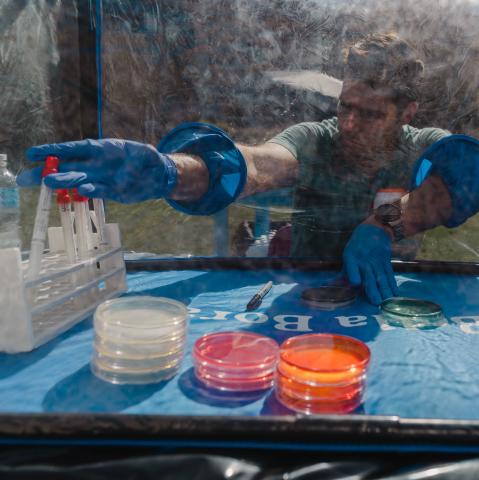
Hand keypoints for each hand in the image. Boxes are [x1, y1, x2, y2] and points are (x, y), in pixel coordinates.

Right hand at [17, 139, 176, 202]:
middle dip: (49, 171)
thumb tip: (137, 159)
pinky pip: (98, 192)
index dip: (54, 151)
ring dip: (64, 182)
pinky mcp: (111, 192)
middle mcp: (98, 164)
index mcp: (101, 149)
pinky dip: (90, 191)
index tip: (33, 153)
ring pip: (79, 180)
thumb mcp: (147, 153)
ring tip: (47, 183)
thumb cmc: (148, 159)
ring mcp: (103, 179)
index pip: (74, 149)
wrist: (158, 177)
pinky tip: (80, 190)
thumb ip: (142, 155)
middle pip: (69, 167)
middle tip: (28, 178)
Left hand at [343, 223, 398, 304]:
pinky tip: (395, 293)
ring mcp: (377, 261)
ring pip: (381, 276)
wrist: (375, 230)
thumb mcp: (348, 254)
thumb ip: (345, 271)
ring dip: (385, 289)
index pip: (352, 267)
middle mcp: (365, 260)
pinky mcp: (386, 262)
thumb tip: (334, 285)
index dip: (354, 274)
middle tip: (376, 302)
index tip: (356, 283)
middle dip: (373, 289)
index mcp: (352, 257)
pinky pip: (389, 274)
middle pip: (369, 276)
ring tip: (387, 300)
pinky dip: (393, 283)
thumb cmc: (357, 245)